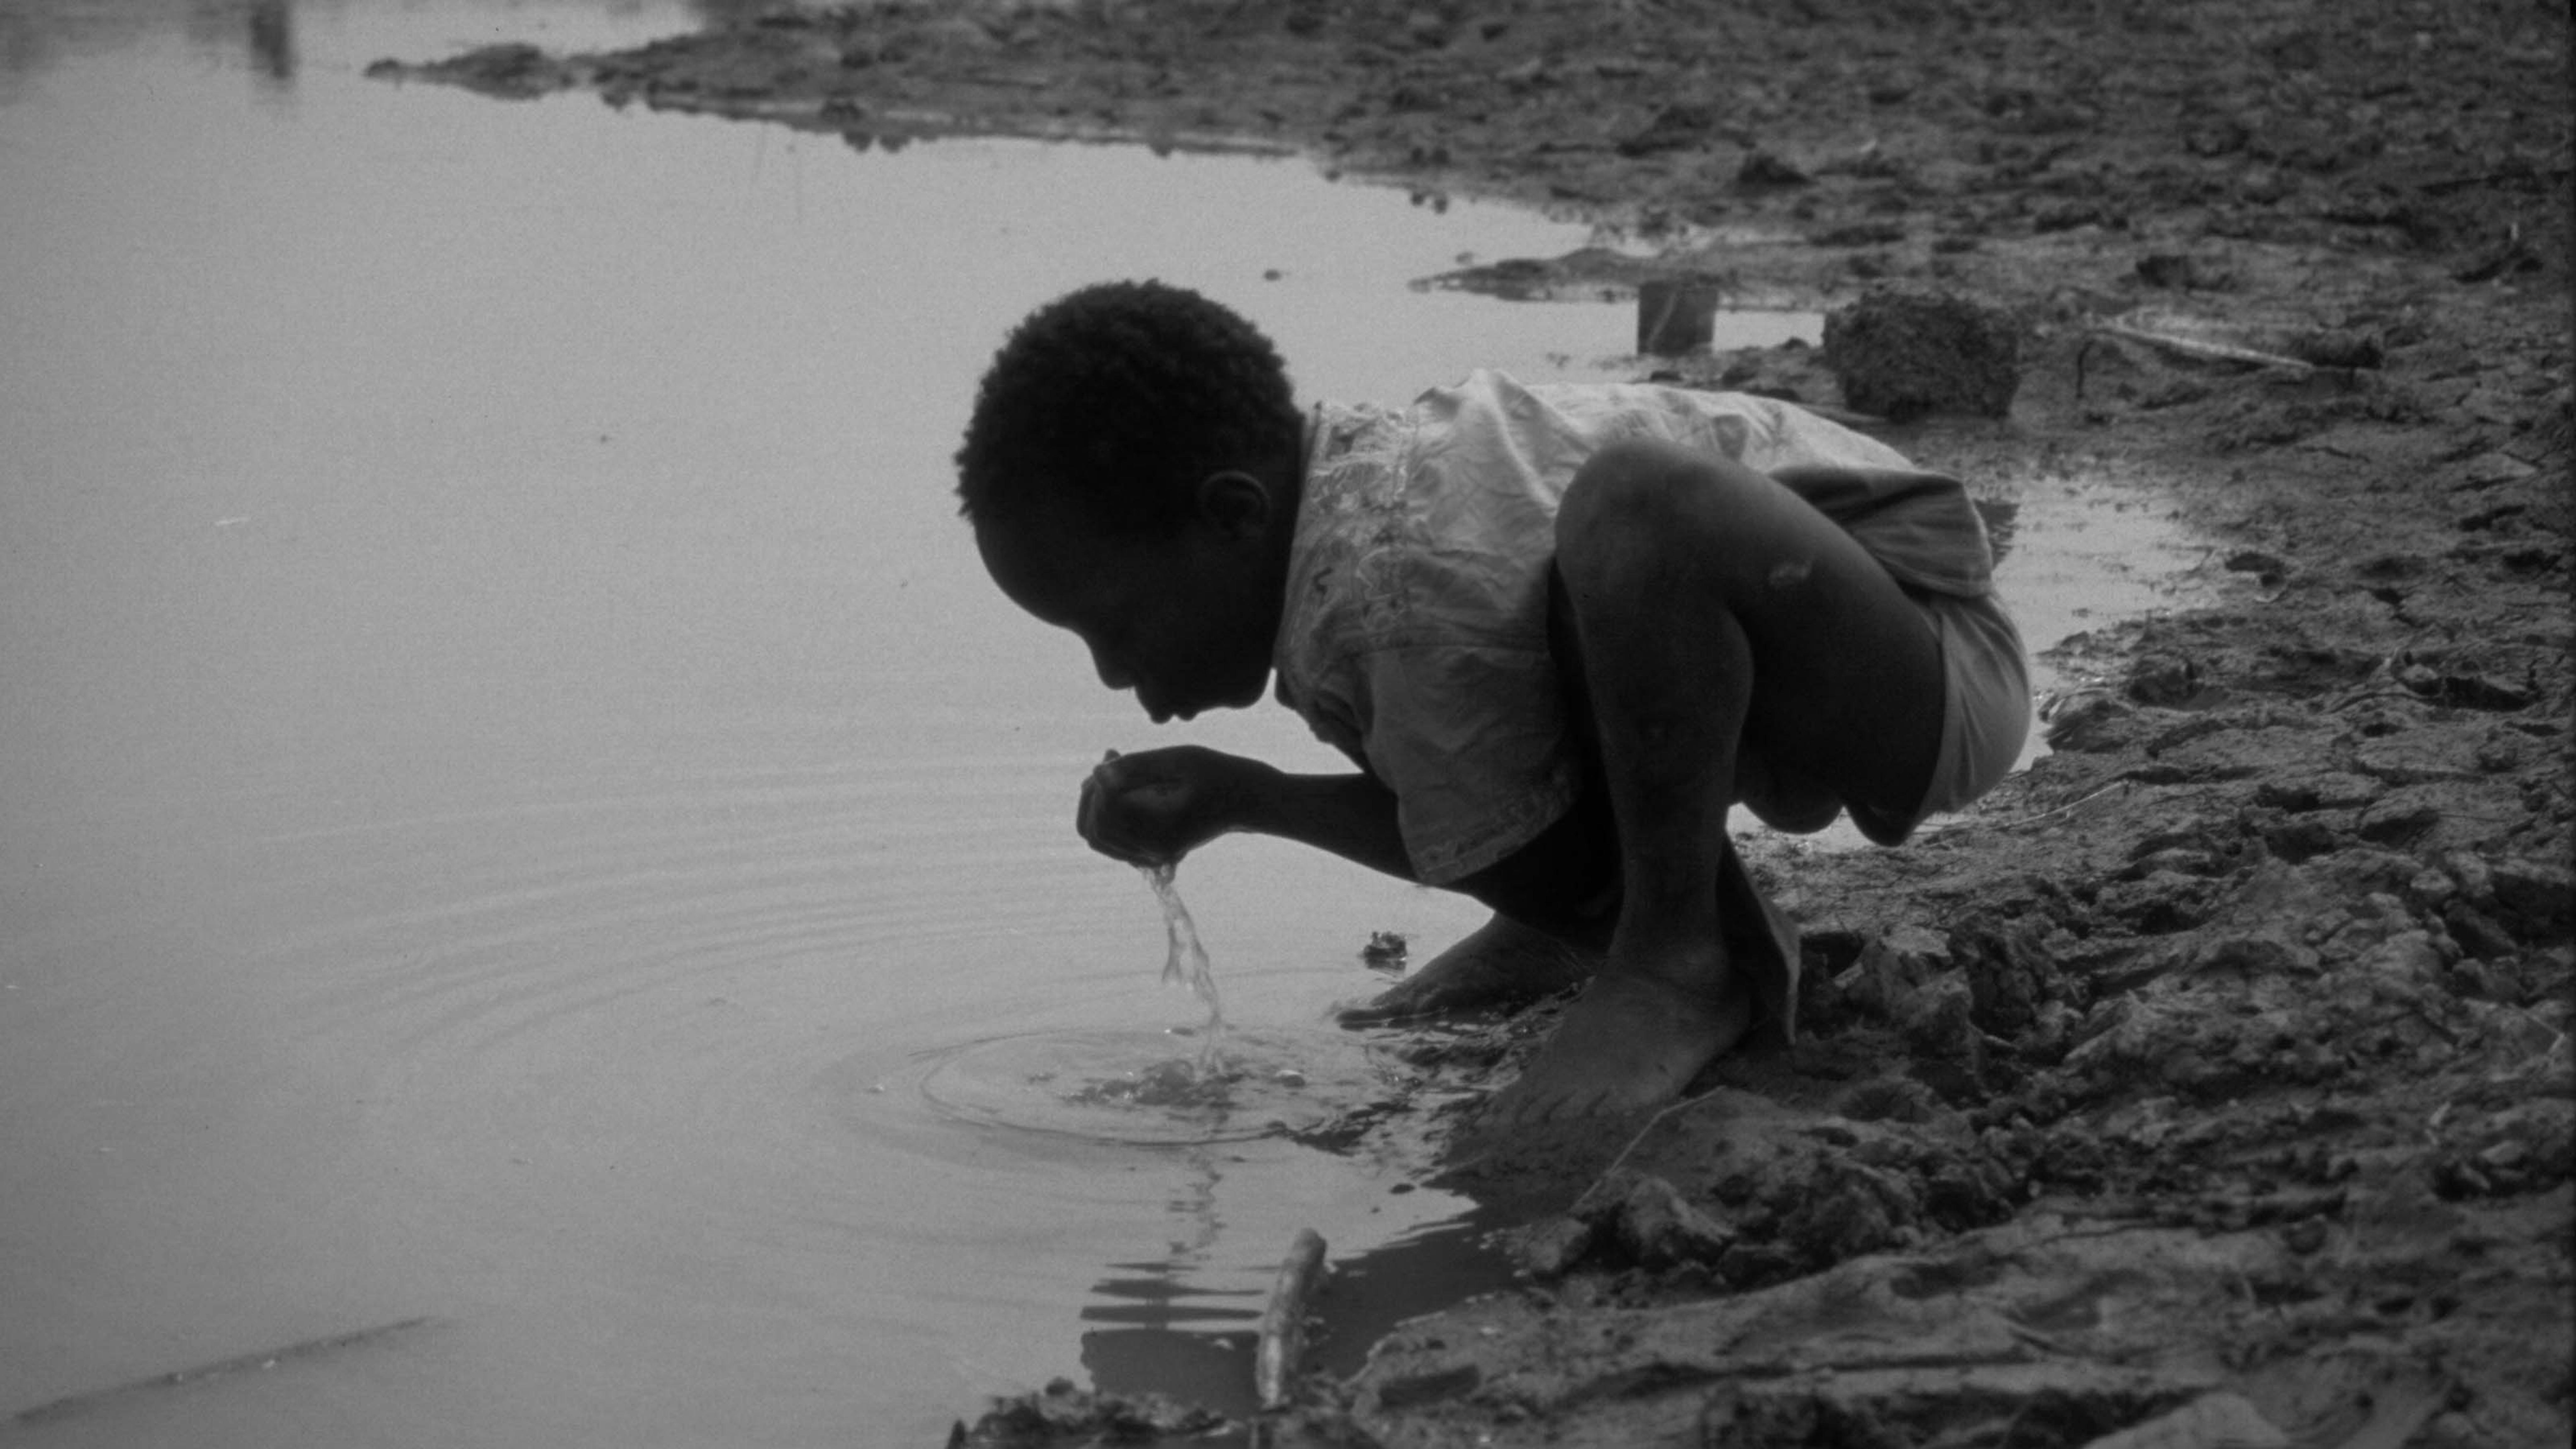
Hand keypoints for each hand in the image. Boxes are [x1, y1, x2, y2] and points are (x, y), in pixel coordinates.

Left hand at [1077, 746, 1264, 865]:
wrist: (1249, 800)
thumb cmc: (1220, 774)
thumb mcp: (1180, 760)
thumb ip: (1136, 766)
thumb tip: (1097, 772)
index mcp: (1162, 832)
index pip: (1108, 812)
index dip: (1101, 782)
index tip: (1112, 753)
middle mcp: (1154, 850)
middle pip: (1095, 831)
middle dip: (1092, 794)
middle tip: (1110, 759)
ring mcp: (1152, 854)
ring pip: (1099, 837)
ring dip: (1096, 803)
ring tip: (1113, 769)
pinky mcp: (1152, 849)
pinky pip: (1113, 839)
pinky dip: (1107, 812)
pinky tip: (1121, 783)